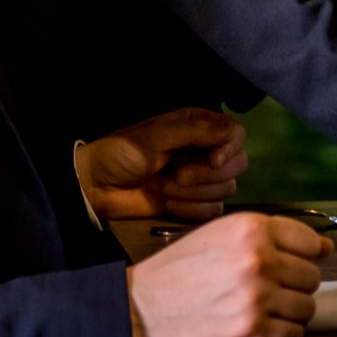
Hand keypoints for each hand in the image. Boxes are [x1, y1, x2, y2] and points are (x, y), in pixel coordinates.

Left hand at [78, 108, 247, 220]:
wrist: (98, 188)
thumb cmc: (122, 154)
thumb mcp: (156, 136)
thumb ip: (197, 131)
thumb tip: (234, 133)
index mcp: (198, 126)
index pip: (236, 134)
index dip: (230, 149)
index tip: (213, 160)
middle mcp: (205, 150)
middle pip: (237, 164)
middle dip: (207, 175)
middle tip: (177, 175)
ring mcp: (201, 178)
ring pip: (226, 189)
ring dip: (194, 192)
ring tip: (166, 187)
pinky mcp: (194, 203)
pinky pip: (213, 210)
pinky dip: (190, 209)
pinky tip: (168, 201)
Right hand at [127, 213, 331, 336]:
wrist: (140, 310)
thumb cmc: (176, 272)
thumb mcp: (219, 235)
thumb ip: (270, 236)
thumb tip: (324, 247)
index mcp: (250, 228)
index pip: (309, 241)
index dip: (304, 256)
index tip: (295, 264)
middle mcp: (257, 258)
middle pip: (311, 276)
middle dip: (294, 286)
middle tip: (267, 291)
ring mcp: (256, 295)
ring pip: (307, 307)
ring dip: (289, 312)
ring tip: (260, 309)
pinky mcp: (252, 330)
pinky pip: (294, 335)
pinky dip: (281, 336)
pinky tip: (258, 328)